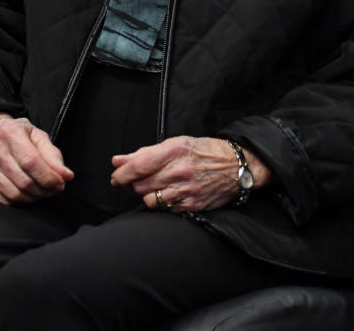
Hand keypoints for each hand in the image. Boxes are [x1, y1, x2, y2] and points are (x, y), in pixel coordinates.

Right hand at [0, 113, 73, 204]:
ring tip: (41, 190)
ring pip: (16, 194)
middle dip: (45, 190)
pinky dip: (21, 200)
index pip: (32, 162)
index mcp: (10, 133)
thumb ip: (53, 155)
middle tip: (54, 188)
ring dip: (34, 197)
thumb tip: (66, 175)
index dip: (49, 177)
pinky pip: (6, 200)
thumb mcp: (38, 136)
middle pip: (25, 181)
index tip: (60, 183)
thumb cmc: (17, 135)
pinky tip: (26, 192)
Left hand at [110, 136, 270, 212]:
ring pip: (149, 199)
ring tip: (149, 188)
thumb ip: (144, 153)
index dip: (121, 173)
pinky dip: (160, 203)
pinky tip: (165, 195)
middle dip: (130, 184)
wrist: (237, 167)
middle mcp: (180, 171)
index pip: (138, 165)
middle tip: (131, 182)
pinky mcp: (192, 205)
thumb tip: (117, 161)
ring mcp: (187, 190)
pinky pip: (165, 208)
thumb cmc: (203, 152)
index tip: (116, 176)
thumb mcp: (175, 144)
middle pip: (140, 184)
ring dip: (144, 194)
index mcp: (174, 151)